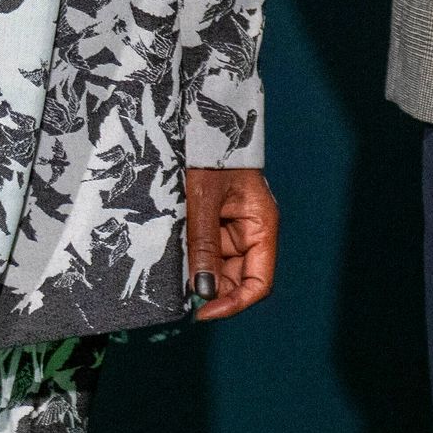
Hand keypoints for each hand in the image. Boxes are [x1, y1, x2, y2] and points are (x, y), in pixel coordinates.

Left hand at [182, 167, 278, 320]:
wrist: (198, 120)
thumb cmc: (209, 152)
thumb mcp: (203, 200)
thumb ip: (204, 246)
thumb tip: (204, 292)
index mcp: (261, 225)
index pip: (258, 281)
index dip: (234, 303)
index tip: (203, 312)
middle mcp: (250, 231)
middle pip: (237, 278)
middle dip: (211, 289)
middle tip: (179, 294)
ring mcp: (231, 227)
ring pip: (216, 267)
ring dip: (196, 273)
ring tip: (172, 270)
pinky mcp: (212, 222)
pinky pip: (203, 250)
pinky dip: (189, 258)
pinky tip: (171, 257)